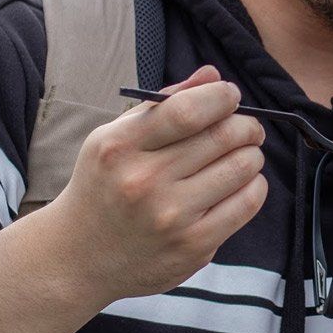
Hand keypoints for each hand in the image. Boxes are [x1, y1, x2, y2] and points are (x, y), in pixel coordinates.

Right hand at [44, 65, 267, 303]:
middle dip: (246, 125)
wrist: (78, 257)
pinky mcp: (193, 246)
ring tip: (241, 154)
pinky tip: (241, 183)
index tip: (230, 95)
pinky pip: (247, 203)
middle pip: (223, 137)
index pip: (188, 110)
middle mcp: (143, 182)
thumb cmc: (103, 186)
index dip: (222, 96)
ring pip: (242, 167)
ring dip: (252, 154)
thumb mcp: (114, 138)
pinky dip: (254, 185)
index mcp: (120, 147)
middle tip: (246, 127)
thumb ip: (163, 104)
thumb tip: (212, 76)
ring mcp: (170, 217)